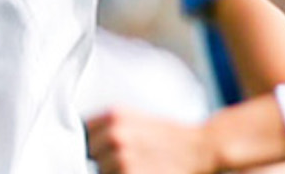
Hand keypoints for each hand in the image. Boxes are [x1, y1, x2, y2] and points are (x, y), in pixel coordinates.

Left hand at [85, 109, 214, 173]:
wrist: (201, 149)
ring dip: (114, 172)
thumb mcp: (136, 120)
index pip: (83, 132)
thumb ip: (109, 127)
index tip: (104, 146)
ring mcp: (122, 159)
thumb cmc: (170, 138)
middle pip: (90, 155)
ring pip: (101, 171)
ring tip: (140, 167)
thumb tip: (87, 141)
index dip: (94, 142)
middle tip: (131, 158)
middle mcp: (115, 135)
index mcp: (114, 116)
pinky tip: (143, 170)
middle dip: (104, 159)